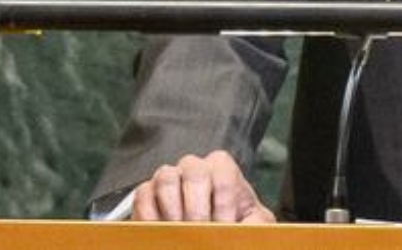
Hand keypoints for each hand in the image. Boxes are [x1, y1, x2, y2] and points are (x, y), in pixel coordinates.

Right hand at [132, 150, 274, 222]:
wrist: (209, 234)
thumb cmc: (234, 223)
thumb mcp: (253, 222)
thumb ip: (258, 222)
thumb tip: (247, 229)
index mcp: (222, 168)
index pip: (223, 174)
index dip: (224, 203)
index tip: (224, 226)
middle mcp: (194, 167)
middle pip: (194, 171)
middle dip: (198, 207)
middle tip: (200, 231)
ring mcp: (168, 178)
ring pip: (166, 178)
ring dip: (174, 210)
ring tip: (181, 233)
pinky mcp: (146, 194)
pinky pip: (142, 196)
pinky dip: (150, 217)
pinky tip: (162, 234)